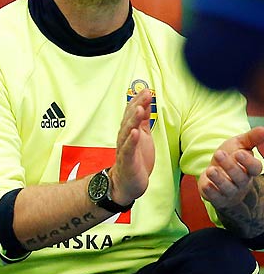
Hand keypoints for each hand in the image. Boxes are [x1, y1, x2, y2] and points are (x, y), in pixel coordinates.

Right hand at [110, 87, 155, 204]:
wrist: (127, 183)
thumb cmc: (136, 160)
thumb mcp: (142, 136)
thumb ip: (142, 121)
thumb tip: (145, 104)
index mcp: (129, 132)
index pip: (132, 113)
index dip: (139, 101)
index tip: (147, 90)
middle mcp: (125, 138)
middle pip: (129, 119)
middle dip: (137, 106)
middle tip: (145, 94)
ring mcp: (125, 149)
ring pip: (127, 132)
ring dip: (133, 120)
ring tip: (140, 109)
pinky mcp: (127, 160)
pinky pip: (129, 149)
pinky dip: (132, 140)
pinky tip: (135, 132)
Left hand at [199, 126, 263, 211]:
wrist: (214, 172)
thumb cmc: (230, 158)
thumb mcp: (240, 145)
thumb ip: (252, 138)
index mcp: (250, 169)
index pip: (255, 168)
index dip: (248, 162)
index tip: (238, 153)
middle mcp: (242, 182)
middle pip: (240, 177)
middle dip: (230, 166)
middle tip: (219, 153)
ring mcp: (230, 192)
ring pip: (228, 188)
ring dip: (219, 179)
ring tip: (211, 169)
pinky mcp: (217, 198)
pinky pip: (215, 197)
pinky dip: (211, 191)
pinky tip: (206, 184)